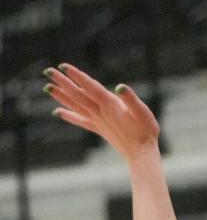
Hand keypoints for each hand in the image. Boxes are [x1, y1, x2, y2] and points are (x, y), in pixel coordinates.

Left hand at [44, 64, 159, 162]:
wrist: (141, 153)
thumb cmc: (146, 131)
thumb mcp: (143, 112)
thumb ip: (131, 99)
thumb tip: (120, 86)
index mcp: (110, 104)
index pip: (90, 86)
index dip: (77, 76)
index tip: (63, 66)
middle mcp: (100, 112)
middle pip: (78, 94)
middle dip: (63, 82)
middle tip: (48, 71)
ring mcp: (97, 121)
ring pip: (75, 105)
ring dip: (61, 96)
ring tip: (48, 88)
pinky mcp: (98, 128)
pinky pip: (79, 120)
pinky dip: (68, 115)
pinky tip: (57, 112)